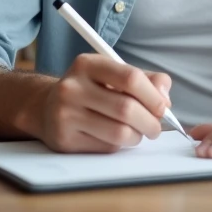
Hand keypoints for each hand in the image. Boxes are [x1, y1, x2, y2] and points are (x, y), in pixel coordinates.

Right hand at [33, 54, 171, 153]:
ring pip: (119, 132)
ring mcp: (65, 115)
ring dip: (137, 136)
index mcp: (87, 64)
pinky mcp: (65, 140)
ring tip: (138, 132)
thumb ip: (145, 80)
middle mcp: (72, 87)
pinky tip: (116, 137)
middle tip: (156, 127)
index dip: (153, 95)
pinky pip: (106, 147)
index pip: (130, 77)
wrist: (46, 107)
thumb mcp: (113, 74)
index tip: (163, 106)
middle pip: (126, 108)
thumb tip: (165, 98)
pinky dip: (120, 145)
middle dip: (150, 121)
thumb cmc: (91, 90)